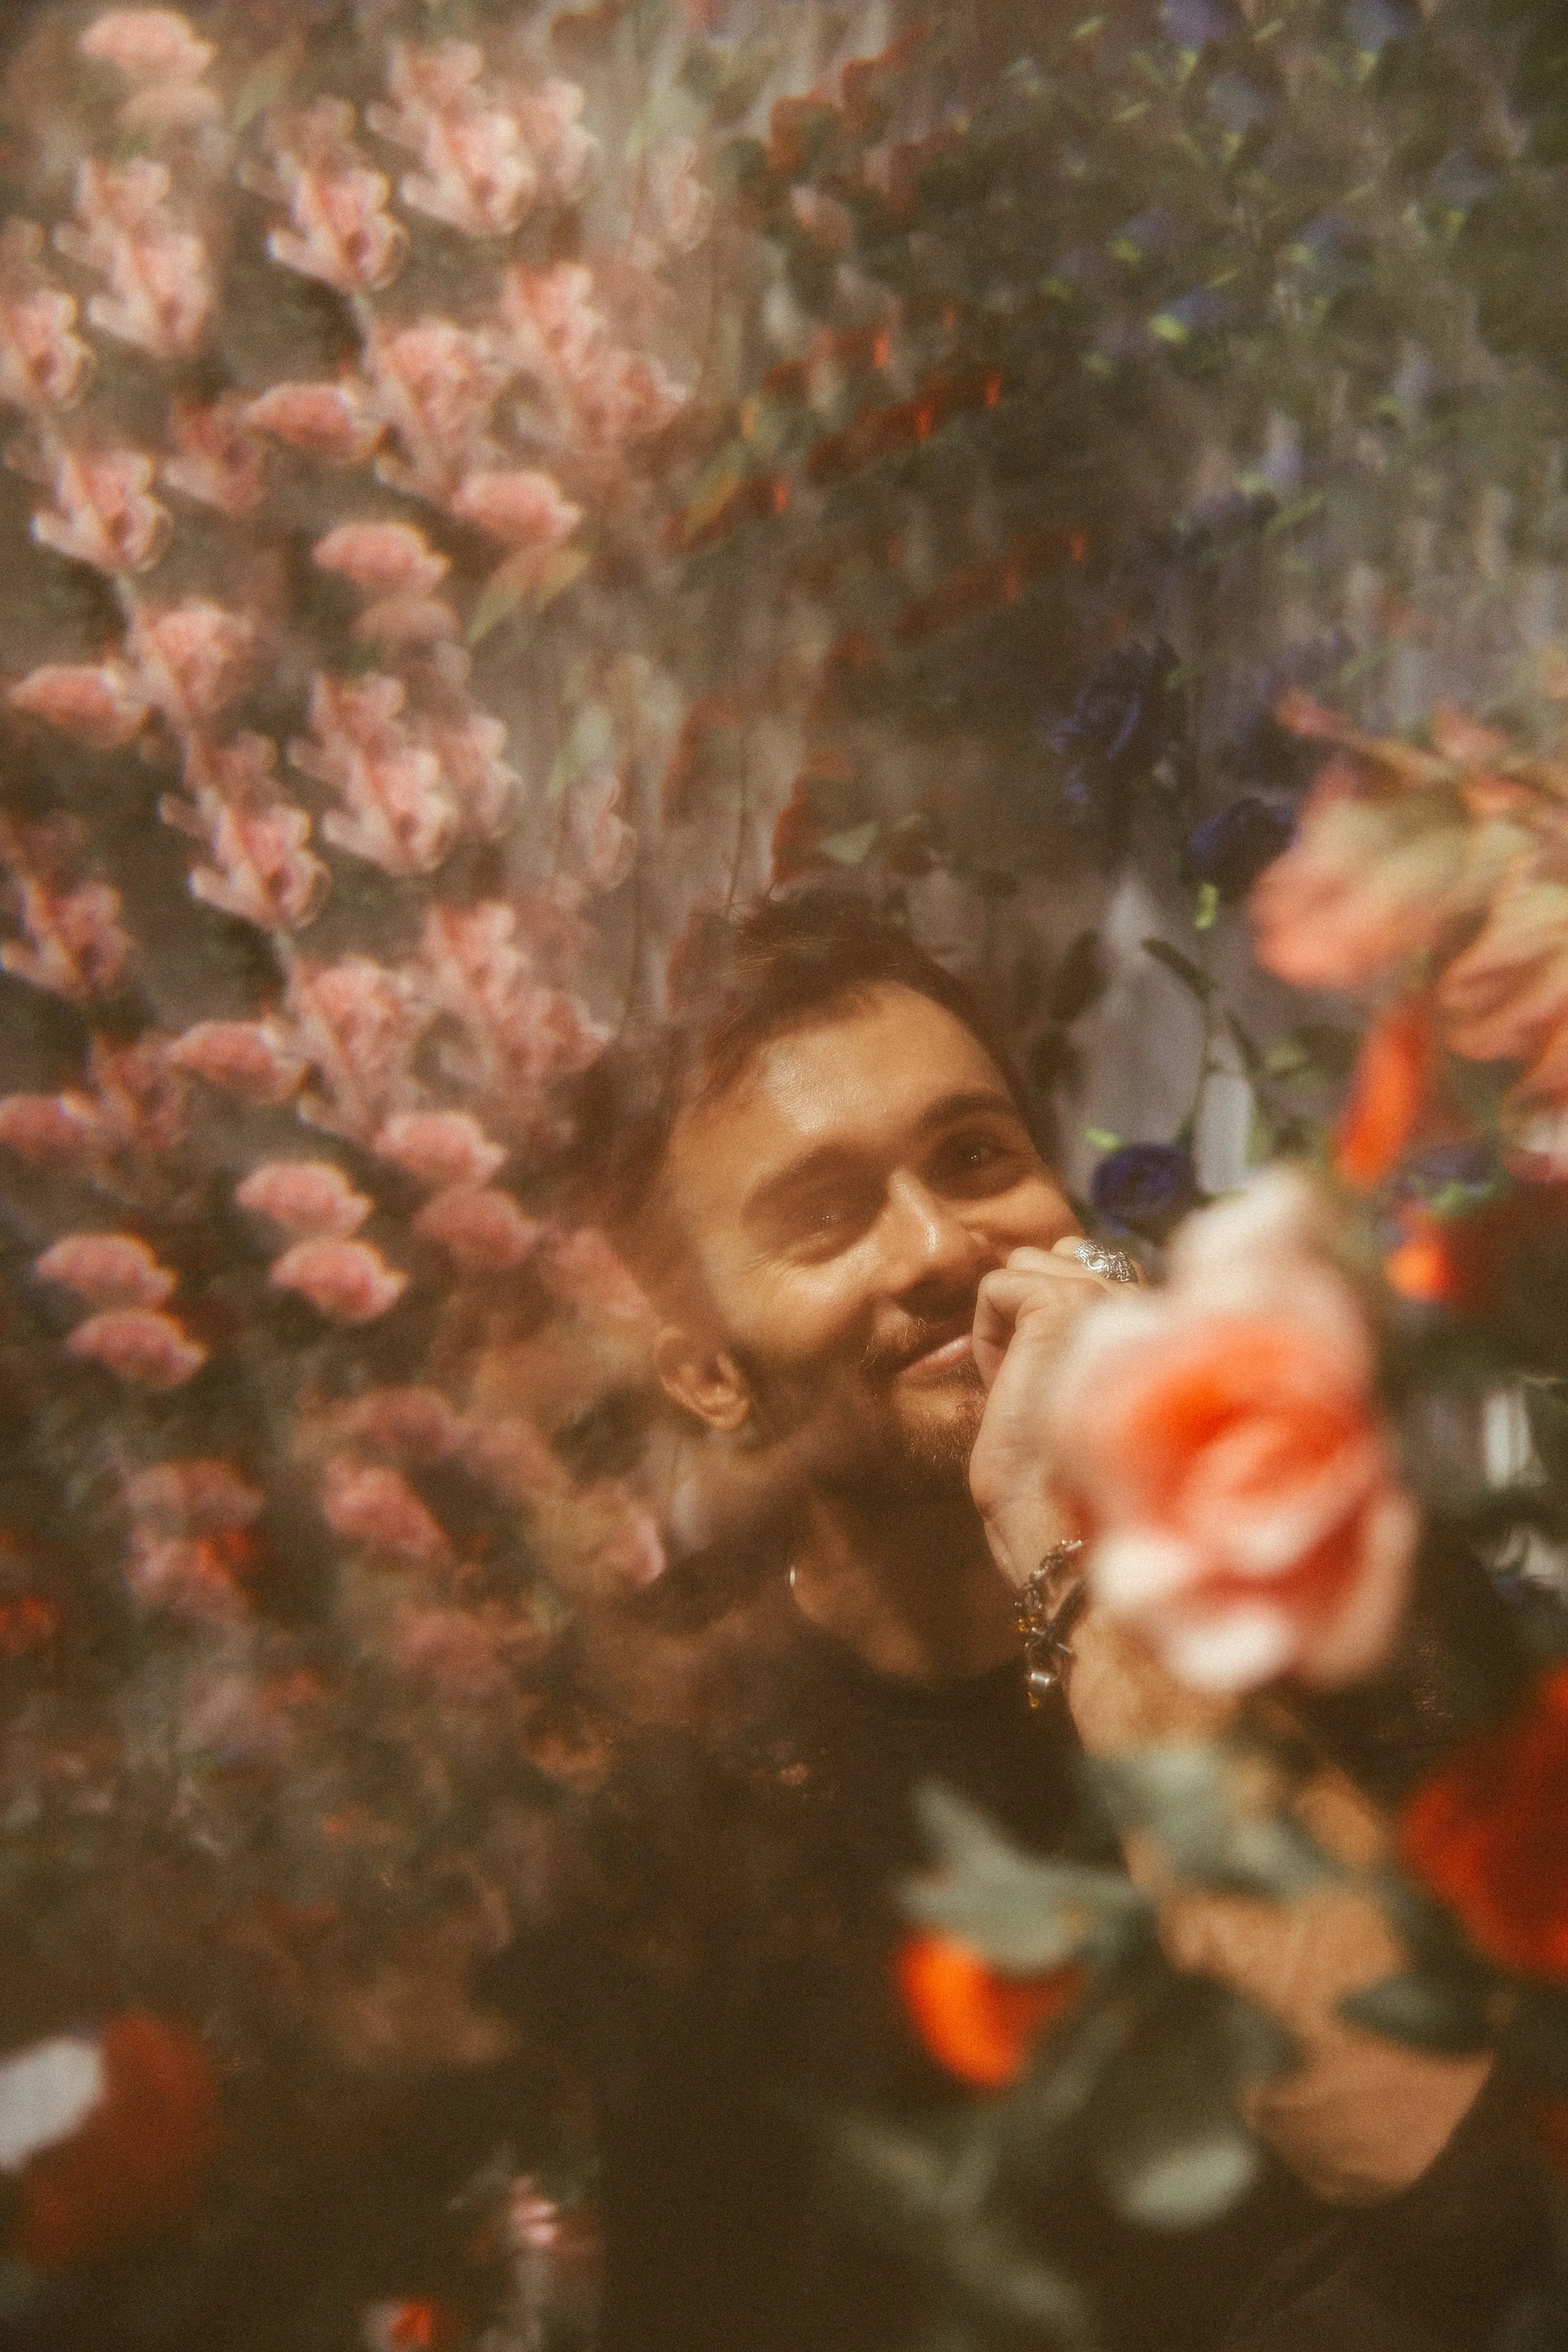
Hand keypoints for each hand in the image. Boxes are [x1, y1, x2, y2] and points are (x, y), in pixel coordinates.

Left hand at [968, 1239, 1128, 1588]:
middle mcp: (1158, 1307)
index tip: (1055, 1392)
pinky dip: (984, 1336)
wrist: (1077, 1554)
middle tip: (1036, 1401)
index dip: (1056, 1323)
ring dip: (1010, 1330)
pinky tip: (1006, 1388)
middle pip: (1066, 1263)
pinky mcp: (1064, 1308)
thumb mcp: (1094, 1405)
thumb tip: (1060, 1256)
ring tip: (1026, 1399)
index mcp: (1177, 1333)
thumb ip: (1094, 1336)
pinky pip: (1000, 1286)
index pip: (1105, 1272)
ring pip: (1033, 1269)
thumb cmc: (1079, 1503)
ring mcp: (1114, 1301)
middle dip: (1031, 1321)